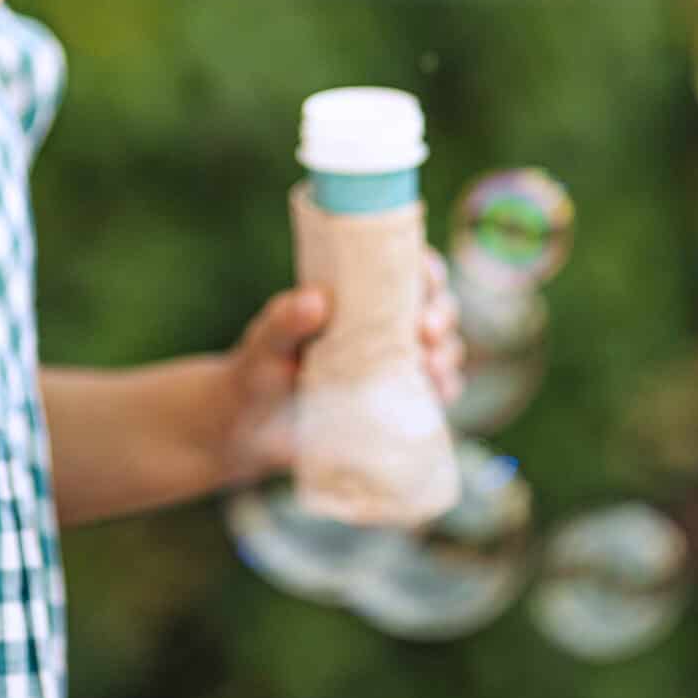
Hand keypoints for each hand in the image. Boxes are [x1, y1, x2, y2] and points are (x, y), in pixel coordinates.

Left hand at [208, 247, 463, 490]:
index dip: (425, 267)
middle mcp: (383, 326)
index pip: (403, 268)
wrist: (250, 430)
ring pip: (442, 349)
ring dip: (447, 353)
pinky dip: (444, 390)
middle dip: (442, 313)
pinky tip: (437, 392)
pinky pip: (435, 393)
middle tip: (426, 330)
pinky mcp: (396, 403)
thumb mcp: (265, 341)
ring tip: (430, 365)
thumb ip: (284, 320)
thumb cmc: (256, 371)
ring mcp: (394, 365)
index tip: (425, 276)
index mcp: (356, 297)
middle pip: (434, 306)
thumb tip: (316, 299)